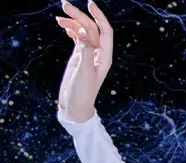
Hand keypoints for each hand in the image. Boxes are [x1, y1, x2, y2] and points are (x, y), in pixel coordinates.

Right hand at [56, 0, 112, 123]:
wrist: (75, 106)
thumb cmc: (82, 93)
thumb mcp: (84, 72)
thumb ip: (84, 51)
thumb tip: (81, 32)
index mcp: (104, 57)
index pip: (105, 31)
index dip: (99, 16)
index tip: (89, 4)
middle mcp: (98, 54)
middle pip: (90, 28)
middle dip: (79, 15)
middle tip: (64, 5)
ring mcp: (88, 54)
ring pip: (82, 31)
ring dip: (72, 21)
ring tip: (59, 16)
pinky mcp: (79, 56)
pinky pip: (76, 37)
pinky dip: (70, 29)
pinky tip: (63, 24)